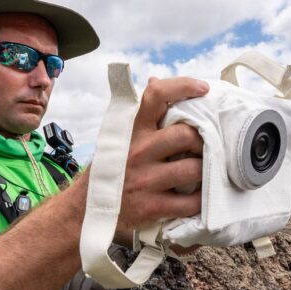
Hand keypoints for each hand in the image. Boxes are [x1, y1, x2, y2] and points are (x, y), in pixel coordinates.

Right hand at [117, 76, 208, 230]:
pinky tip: (199, 196)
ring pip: (194, 169)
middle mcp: (138, 150)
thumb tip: (155, 80)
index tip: (203, 89)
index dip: (184, 86)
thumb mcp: (117, 135)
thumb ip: (140, 113)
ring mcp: (145, 180)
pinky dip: (201, 200)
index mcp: (131, 128)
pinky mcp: (152, 207)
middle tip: (206, 147)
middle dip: (204, 141)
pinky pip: (190, 202)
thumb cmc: (110, 167)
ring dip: (206, 171)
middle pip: (187, 135)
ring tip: (205, 172)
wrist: (85, 209)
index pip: (156, 95)